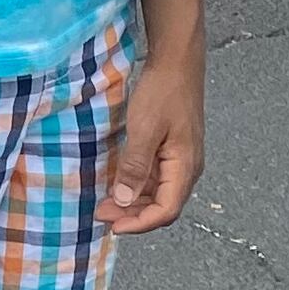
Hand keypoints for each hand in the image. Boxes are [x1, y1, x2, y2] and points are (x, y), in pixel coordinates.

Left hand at [103, 53, 203, 235]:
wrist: (176, 62)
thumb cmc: (162, 92)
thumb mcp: (144, 129)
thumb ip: (135, 166)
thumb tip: (123, 200)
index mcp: (185, 167)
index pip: (166, 210)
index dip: (140, 223)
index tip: (113, 226)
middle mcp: (187, 168)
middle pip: (163, 206)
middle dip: (133, 215)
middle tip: (101, 214)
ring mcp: (180, 159)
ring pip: (158, 193)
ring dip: (133, 202)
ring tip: (106, 204)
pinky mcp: (172, 149)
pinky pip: (155, 178)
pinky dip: (136, 186)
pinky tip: (118, 184)